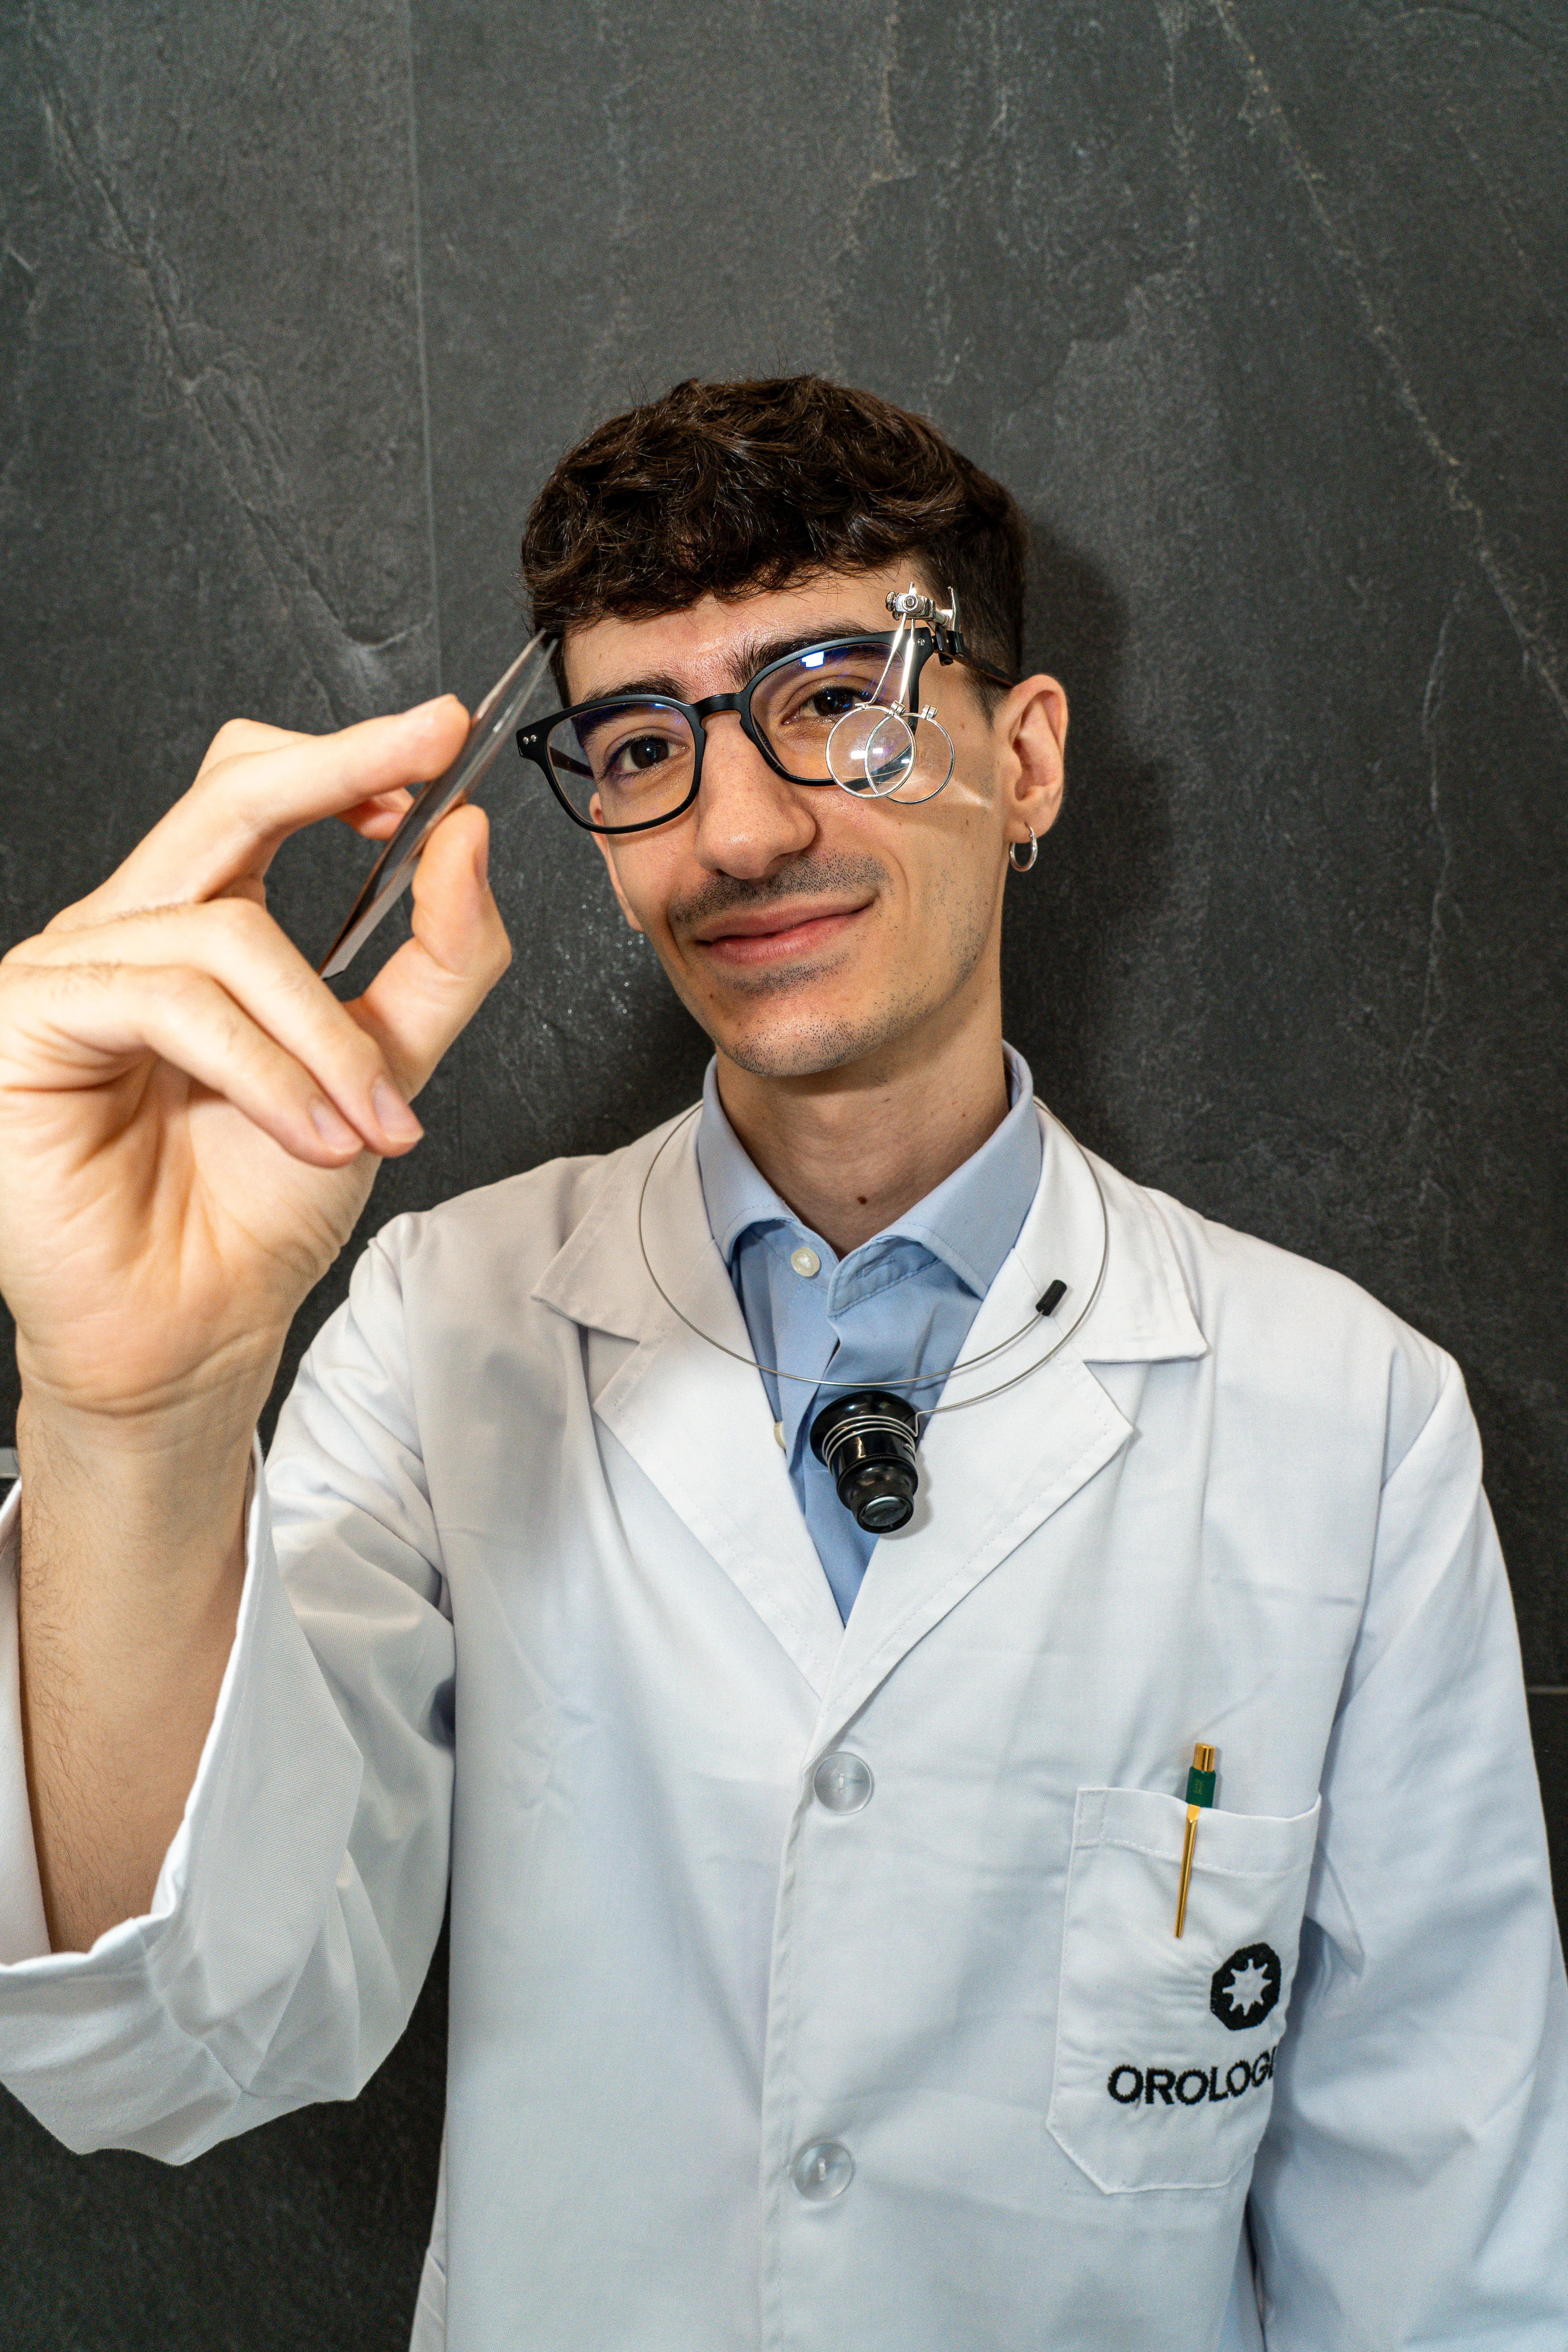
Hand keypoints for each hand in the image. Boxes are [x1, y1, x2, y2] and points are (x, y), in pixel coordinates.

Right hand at [0, 697, 509, 1443]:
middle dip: (335, 772)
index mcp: (201, 927)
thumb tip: (467, 840)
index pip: (258, 793)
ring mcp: (69, 970)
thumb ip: (436, 959)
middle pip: (227, 801)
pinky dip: (265, 1070)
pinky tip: (310, 1133)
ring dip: (324, 1038)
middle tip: (422, 772)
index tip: (440, 738)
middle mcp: (129, 930)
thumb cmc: (263, 1207)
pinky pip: (171, 1002)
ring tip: (370, 1125)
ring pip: (227, 936)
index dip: (346, 757)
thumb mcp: (386, 1066)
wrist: (202, 1325)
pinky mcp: (28, 1021)